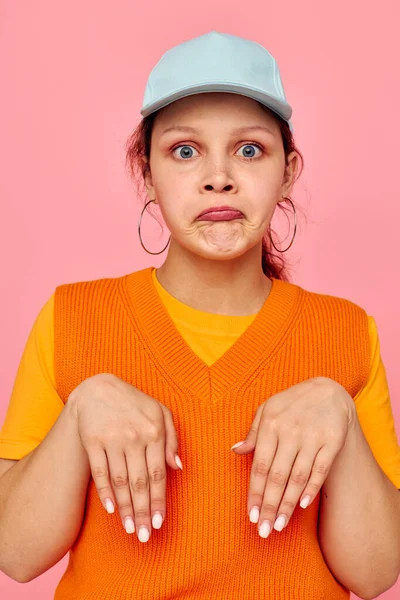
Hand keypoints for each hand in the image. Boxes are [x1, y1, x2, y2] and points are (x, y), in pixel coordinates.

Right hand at [67, 373, 181, 542]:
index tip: (159, 522)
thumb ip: (172, 439)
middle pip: (139, 482)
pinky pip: (100, 472)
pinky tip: (111, 509)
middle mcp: (134, 436)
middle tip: (144, 536)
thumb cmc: (135, 403)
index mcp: (154, 431)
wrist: (98, 389)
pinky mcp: (92, 441)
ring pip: (120, 481)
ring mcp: (112, 439)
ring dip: (125, 508)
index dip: (159, 501)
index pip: (158, 474)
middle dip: (143, 512)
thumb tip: (179, 467)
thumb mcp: (160, 412)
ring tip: (129, 528)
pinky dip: (105, 492)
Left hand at [231, 377, 355, 538]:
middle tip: (263, 531)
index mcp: (271, 424)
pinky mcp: (332, 440)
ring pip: (297, 477)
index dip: (255, 492)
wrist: (328, 390)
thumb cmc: (292, 402)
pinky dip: (311, 488)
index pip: (260, 466)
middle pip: (277, 476)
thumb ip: (253, 432)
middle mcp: (290, 431)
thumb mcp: (269, 409)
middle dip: (269, 506)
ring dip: (288, 504)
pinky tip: (302, 506)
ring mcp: (312, 436)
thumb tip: (235, 451)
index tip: (252, 515)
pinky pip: (320, 469)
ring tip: (280, 525)